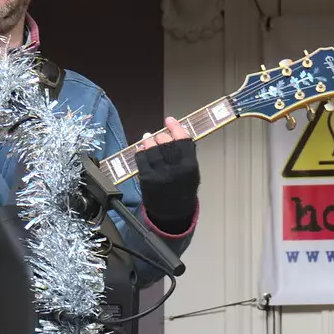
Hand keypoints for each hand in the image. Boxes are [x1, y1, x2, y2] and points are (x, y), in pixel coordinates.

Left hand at [135, 117, 198, 235]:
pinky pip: (141, 157)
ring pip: (152, 147)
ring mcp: (159, 173)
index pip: (182, 139)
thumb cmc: (183, 192)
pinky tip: (142, 149)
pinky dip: (141, 151)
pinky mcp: (145, 177)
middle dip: (162, 136)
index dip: (175, 126)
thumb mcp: (192, 173)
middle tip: (161, 137)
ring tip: (148, 139)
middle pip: (165, 141)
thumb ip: (187, 154)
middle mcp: (174, 168)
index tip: (170, 120)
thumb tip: (176, 133)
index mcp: (189, 166)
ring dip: (149, 140)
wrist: (172, 214)